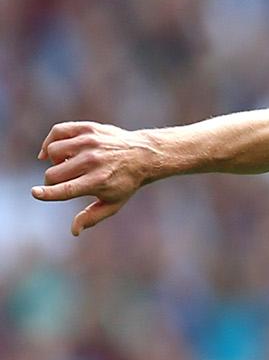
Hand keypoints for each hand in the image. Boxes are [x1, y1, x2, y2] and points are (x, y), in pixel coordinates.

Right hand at [32, 122, 160, 235]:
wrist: (143, 155)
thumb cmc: (125, 182)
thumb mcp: (114, 203)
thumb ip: (92, 217)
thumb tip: (74, 231)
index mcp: (98, 181)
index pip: (66, 189)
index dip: (48, 193)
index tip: (35, 193)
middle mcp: (92, 161)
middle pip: (53, 173)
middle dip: (52, 181)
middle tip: (64, 182)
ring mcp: (89, 142)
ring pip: (52, 152)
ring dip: (54, 161)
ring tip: (68, 165)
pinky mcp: (86, 128)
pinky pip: (57, 132)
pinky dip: (50, 142)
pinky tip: (53, 151)